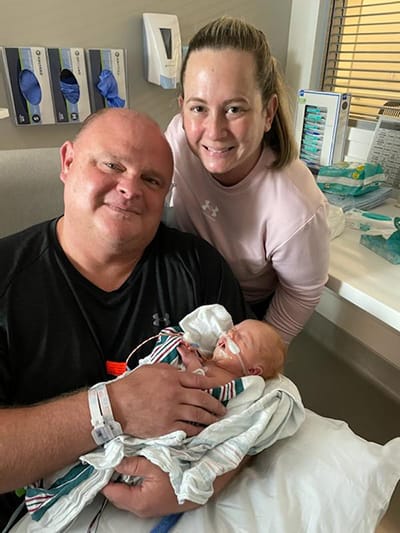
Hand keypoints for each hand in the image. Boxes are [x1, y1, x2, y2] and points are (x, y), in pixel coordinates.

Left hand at [101, 456, 196, 517]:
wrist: (202, 484)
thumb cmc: (181, 474)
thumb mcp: (154, 464)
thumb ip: (132, 463)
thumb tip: (114, 461)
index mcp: (137, 501)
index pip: (109, 491)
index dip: (104, 475)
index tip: (102, 461)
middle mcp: (139, 509)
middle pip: (115, 494)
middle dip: (113, 476)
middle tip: (113, 458)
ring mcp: (146, 508)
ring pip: (125, 494)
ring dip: (123, 479)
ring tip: (124, 461)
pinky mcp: (151, 504)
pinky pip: (135, 494)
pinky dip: (132, 482)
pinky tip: (136, 468)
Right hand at [108, 363, 225, 437]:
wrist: (117, 405)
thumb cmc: (132, 385)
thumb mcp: (152, 369)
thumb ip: (170, 370)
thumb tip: (182, 373)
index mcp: (172, 377)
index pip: (198, 380)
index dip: (211, 385)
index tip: (218, 389)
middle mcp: (176, 393)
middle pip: (202, 398)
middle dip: (215, 404)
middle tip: (222, 409)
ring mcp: (172, 411)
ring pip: (198, 415)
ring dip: (210, 418)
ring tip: (216, 420)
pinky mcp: (167, 426)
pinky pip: (187, 429)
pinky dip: (197, 430)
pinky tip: (202, 431)